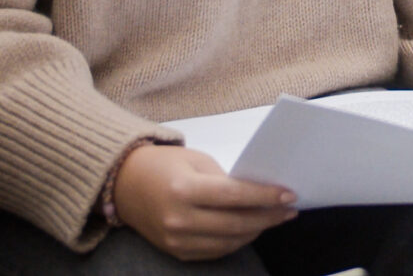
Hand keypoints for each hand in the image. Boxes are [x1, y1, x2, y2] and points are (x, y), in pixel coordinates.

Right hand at [111, 143, 296, 260]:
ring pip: (228, 242)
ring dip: (256, 231)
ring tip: (275, 218)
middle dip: (267, 217)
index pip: (234, 197)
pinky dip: (237, 241)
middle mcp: (179, 220)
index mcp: (184, 190)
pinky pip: (215, 251)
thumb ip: (225, 179)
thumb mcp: (196, 160)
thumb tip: (259, 193)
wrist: (124, 185)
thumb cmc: (164, 165)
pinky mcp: (176, 253)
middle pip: (235, 224)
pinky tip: (251, 229)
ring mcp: (177, 241)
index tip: (289, 195)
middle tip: (289, 209)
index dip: (264, 197)